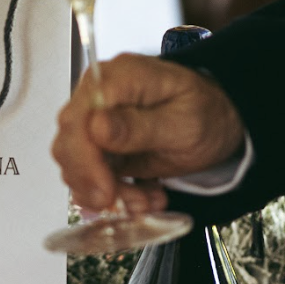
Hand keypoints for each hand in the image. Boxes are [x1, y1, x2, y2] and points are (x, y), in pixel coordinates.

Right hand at [51, 54, 244, 212]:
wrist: (215, 119)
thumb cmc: (205, 112)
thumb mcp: (184, 123)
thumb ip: (140, 126)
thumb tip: (96, 126)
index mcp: (118, 78)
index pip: (80, 118)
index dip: (86, 159)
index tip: (107, 191)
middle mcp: (96, 95)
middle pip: (69, 143)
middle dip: (95, 183)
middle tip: (129, 205)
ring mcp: (93, 119)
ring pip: (74, 165)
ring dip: (105, 193)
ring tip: (145, 201)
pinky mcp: (96, 144)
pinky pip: (87, 175)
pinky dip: (111, 194)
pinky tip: (141, 196)